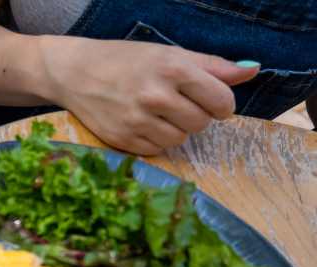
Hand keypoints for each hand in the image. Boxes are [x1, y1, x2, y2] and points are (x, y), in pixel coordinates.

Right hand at [40, 37, 259, 154]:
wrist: (76, 73)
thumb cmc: (126, 60)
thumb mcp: (170, 55)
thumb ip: (213, 66)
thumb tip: (252, 71)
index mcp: (173, 69)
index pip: (221, 101)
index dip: (222, 104)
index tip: (211, 101)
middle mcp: (155, 96)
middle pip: (201, 123)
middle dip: (196, 116)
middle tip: (177, 104)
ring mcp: (137, 121)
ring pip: (179, 140)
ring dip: (175, 129)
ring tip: (157, 114)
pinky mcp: (122, 140)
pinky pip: (156, 150)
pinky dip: (155, 140)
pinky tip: (142, 124)